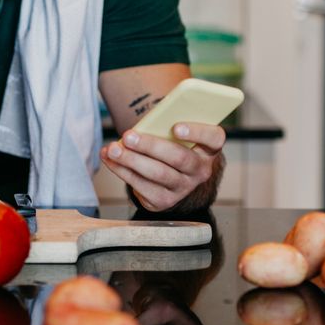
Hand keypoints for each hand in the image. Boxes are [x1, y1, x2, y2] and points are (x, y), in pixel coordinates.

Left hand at [99, 122, 224, 212]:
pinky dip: (122, 171)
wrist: (170, 177)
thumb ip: (166, 125)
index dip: (197, 132)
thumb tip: (143, 123)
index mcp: (208, 149)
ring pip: (158, 174)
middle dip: (151, 146)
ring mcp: (183, 189)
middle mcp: (200, 171)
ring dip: (131, 160)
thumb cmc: (171, 145)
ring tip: (114, 148)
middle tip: (128, 136)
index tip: (176, 127)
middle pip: (179, 158)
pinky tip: (110, 159)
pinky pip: (142, 187)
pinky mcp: (163, 201)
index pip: (214, 138)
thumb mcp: (175, 135)